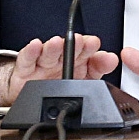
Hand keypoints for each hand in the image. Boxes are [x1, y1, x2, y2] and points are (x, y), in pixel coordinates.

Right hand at [0, 34, 118, 105]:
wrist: (31, 98)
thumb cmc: (58, 85)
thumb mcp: (83, 81)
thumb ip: (98, 69)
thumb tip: (112, 59)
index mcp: (78, 61)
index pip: (87, 51)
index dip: (91, 48)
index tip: (95, 44)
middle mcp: (62, 59)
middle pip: (69, 50)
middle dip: (76, 45)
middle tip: (82, 41)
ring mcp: (44, 63)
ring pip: (49, 53)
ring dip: (54, 47)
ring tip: (58, 42)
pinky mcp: (25, 69)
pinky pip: (28, 59)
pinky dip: (31, 51)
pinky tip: (36, 45)